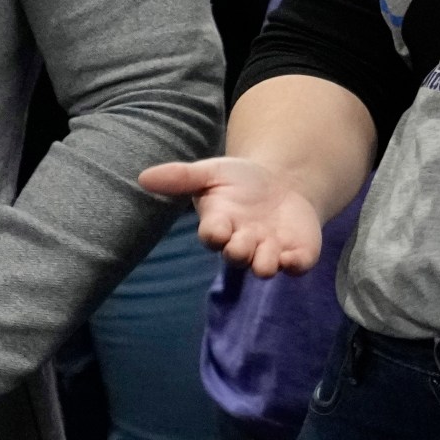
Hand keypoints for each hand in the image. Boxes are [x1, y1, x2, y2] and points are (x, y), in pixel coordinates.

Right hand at [139, 157, 325, 275]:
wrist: (283, 182)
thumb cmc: (240, 180)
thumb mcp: (212, 172)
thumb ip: (181, 176)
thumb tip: (143, 177)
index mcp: (219, 226)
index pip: (212, 236)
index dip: (214, 234)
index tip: (218, 228)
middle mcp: (242, 244)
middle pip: (237, 256)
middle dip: (239, 250)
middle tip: (245, 239)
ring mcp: (269, 251)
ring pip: (264, 267)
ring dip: (265, 262)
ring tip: (270, 250)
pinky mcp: (296, 253)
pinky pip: (296, 266)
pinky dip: (296, 263)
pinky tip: (294, 256)